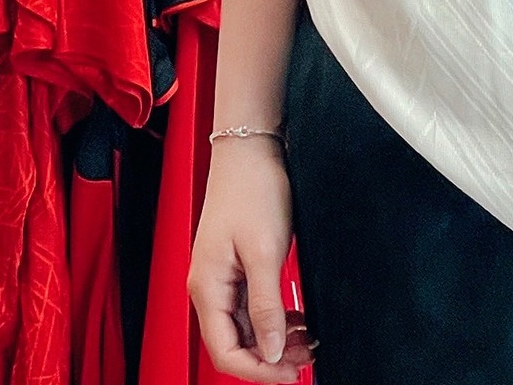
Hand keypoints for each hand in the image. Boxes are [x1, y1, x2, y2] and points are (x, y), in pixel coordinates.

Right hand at [189, 140, 314, 381]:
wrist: (250, 149)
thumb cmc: (251, 188)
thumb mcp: (265, 251)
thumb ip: (267, 305)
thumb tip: (270, 351)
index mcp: (207, 287)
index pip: (225, 352)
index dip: (258, 370)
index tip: (289, 374)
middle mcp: (209, 286)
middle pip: (235, 343)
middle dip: (269, 357)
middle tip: (305, 357)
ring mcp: (222, 276)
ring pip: (246, 327)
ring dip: (274, 339)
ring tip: (305, 340)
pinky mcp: (236, 266)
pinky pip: (251, 307)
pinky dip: (274, 318)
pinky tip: (295, 319)